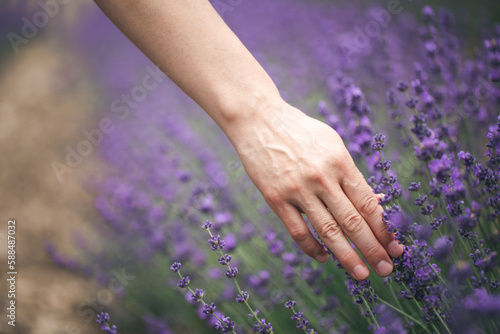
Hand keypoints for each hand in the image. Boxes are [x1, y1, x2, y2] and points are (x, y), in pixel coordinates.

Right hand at [228, 100, 403, 279]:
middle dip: (373, 249)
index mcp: (340, 162)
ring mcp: (297, 190)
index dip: (384, 229)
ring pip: (328, 231)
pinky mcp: (276, 198)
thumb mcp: (332, 143)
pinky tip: (324, 257)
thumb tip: (373, 202)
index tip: (394, 246)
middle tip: (386, 269)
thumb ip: (350, 174)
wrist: (259, 120)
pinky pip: (298, 231)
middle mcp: (322, 178)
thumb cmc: (300, 131)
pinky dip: (312, 248)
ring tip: (361, 274)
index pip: (368, 204)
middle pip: (353, 221)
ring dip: (347, 257)